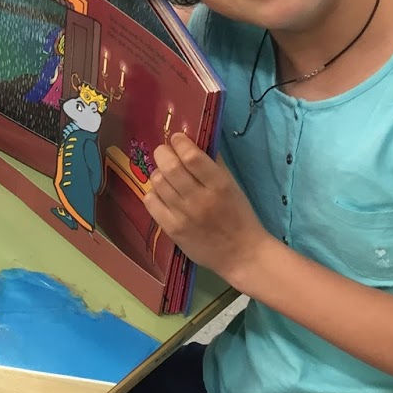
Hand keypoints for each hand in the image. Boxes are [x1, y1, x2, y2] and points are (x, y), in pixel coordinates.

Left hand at [143, 133, 272, 281]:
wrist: (241, 254)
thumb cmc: (239, 216)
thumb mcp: (232, 185)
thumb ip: (214, 164)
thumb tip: (194, 142)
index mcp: (219, 185)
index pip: (191, 156)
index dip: (179, 142)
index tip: (177, 139)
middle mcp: (199, 199)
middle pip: (169, 166)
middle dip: (163, 152)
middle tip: (165, 152)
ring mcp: (183, 215)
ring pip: (157, 182)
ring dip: (158, 172)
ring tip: (165, 174)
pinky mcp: (171, 229)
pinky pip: (150, 202)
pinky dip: (153, 192)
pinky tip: (161, 193)